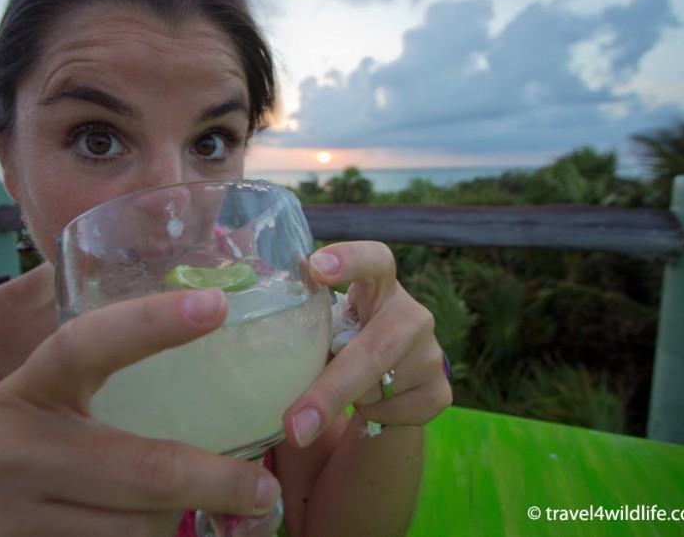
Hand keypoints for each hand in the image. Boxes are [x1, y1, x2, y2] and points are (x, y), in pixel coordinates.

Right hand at [0, 289, 280, 535]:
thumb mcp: (17, 407)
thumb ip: (83, 392)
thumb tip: (182, 356)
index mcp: (23, 395)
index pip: (87, 345)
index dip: (153, 322)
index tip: (216, 305)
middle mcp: (13, 453)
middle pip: (143, 471)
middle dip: (218, 483)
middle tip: (264, 490)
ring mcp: (4, 521)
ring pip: (132, 534)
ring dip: (172, 530)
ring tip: (188, 518)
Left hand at [283, 241, 450, 446]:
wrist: (388, 386)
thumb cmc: (343, 344)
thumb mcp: (327, 330)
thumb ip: (306, 326)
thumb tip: (243, 337)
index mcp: (378, 287)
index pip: (375, 260)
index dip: (350, 259)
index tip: (315, 266)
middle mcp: (412, 314)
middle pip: (373, 349)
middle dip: (330, 390)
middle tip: (294, 423)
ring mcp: (431, 353)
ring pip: (377, 388)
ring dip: (350, 400)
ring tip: (348, 391)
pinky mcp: (440, 391)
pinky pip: (394, 413)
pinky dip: (373, 417)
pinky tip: (375, 406)